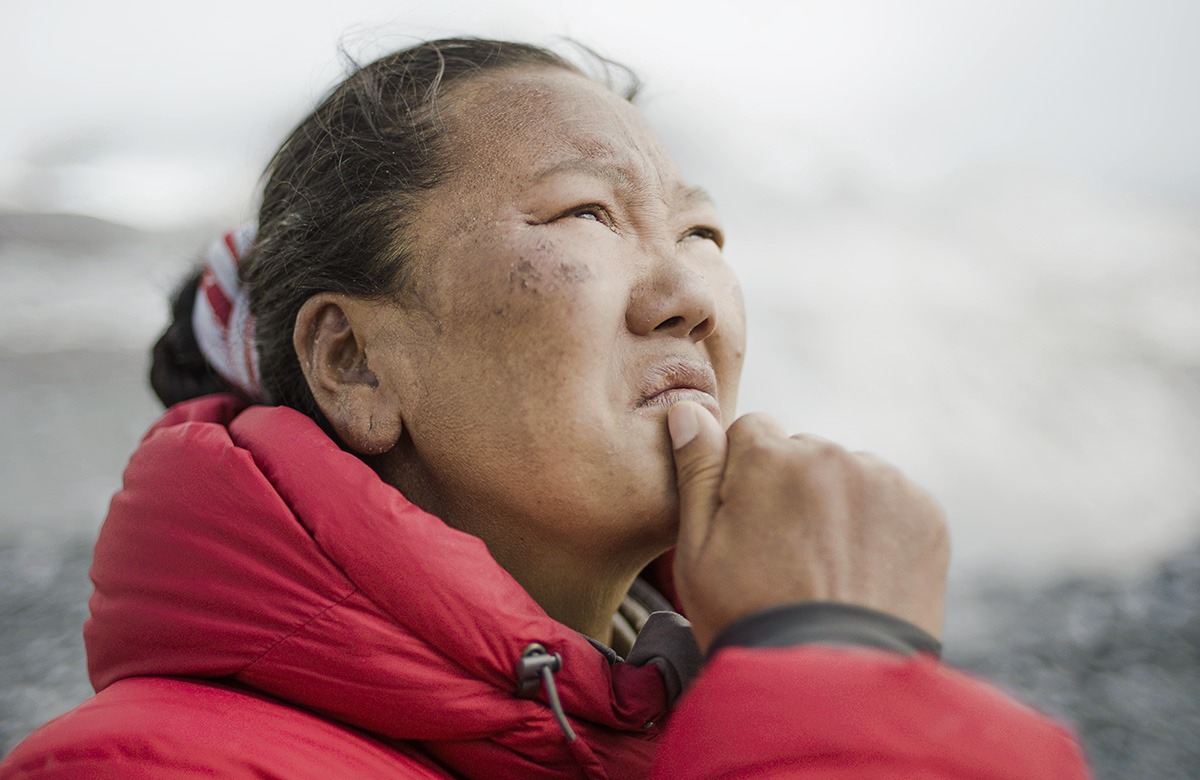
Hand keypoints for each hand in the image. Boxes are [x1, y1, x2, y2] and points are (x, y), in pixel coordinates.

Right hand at [667, 402, 948, 651]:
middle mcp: (830, 454)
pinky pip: (890, 502)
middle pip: (802, 454)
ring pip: (848, 476)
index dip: (743, 479)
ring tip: (826, 571)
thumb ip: (696, 471)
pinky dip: (877, 528)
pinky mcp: (923, 512)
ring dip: (836, 505)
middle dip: (792, 489)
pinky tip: (860, 573)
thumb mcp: (697, 549)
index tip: (747, 527)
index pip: (751, 433)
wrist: (832, 683)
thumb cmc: (749, 618)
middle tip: (786, 556)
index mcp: (768, 456)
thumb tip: (689, 411)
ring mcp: (883, 482)